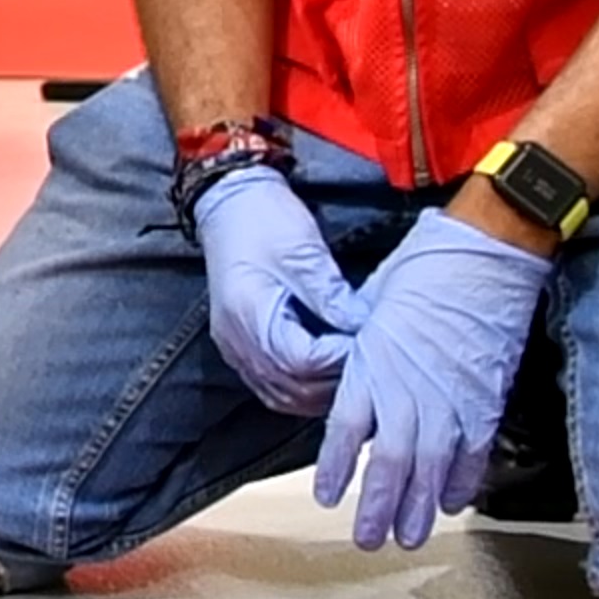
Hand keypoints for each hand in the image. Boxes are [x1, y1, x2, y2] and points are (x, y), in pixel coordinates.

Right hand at [191, 164, 368, 416]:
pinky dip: (303, 388)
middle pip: (293, 389)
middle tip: (369, 362)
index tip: (369, 344)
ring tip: (351, 370)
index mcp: (249, 313)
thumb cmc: (264, 220)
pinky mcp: (241, 346)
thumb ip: (333, 296)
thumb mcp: (304, 251)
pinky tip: (326, 373)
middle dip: (335, 381)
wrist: (229, 202)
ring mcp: (235, 347)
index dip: (340, 359)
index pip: (302, 361)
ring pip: (284, 396)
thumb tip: (366, 329)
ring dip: (321, 392)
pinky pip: (274, 386)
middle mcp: (237, 340)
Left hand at [314, 209, 553, 549]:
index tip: (326, 499)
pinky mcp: (487, 401)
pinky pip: (472, 454)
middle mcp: (408, 391)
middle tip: (368, 541)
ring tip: (408, 539)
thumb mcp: (376, 307)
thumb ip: (363, 349)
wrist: (487, 256)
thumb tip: (353, 374)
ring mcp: (452, 401)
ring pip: (431, 471)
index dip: (337, 469)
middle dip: (378, 508)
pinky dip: (462, 482)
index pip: (346, 432)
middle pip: (390, 465)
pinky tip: (452, 504)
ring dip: (418, 509)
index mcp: (372, 366)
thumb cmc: (424, 270)